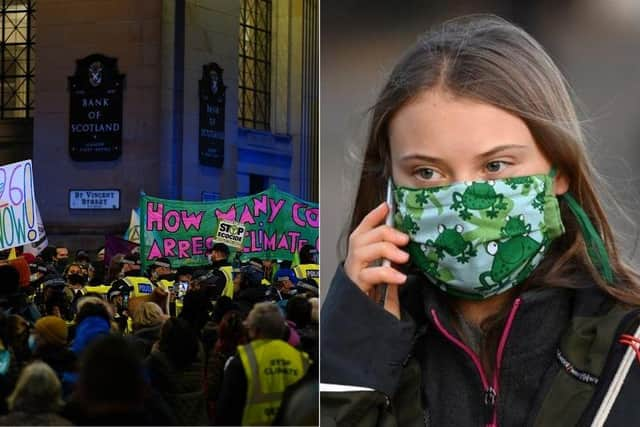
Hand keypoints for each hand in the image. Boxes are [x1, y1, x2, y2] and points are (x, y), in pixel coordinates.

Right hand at [344, 202, 409, 316]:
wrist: (370, 329)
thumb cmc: (380, 305)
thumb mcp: (389, 279)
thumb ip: (392, 265)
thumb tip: (404, 247)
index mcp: (361, 258)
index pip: (362, 231)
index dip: (372, 217)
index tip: (386, 206)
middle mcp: (353, 264)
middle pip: (361, 238)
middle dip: (383, 233)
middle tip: (404, 239)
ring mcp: (352, 277)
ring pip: (361, 252)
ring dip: (384, 249)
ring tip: (403, 258)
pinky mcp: (355, 290)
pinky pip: (368, 275)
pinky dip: (385, 273)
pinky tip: (399, 278)